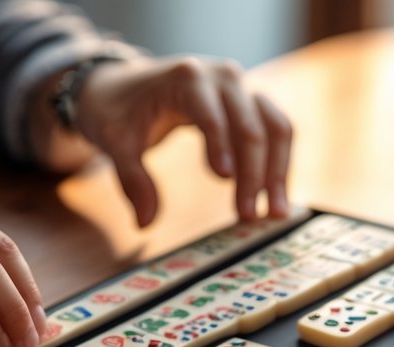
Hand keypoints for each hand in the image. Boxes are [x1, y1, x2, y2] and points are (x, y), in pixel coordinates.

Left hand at [74, 56, 291, 225]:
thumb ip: (131, 179)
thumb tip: (145, 222)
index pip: (212, 115)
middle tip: (249, 214)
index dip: (221, 147)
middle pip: (252, 125)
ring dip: (278, 171)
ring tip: (275, 212)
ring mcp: (242, 88)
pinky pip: (276, 130)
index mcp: (187, 78)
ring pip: (276, 127)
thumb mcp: (115, 142)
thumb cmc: (120, 110)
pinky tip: (274, 195)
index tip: (224, 180)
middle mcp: (223, 77)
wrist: (125, 84)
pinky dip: (278, 162)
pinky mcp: (251, 103)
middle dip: (254, 173)